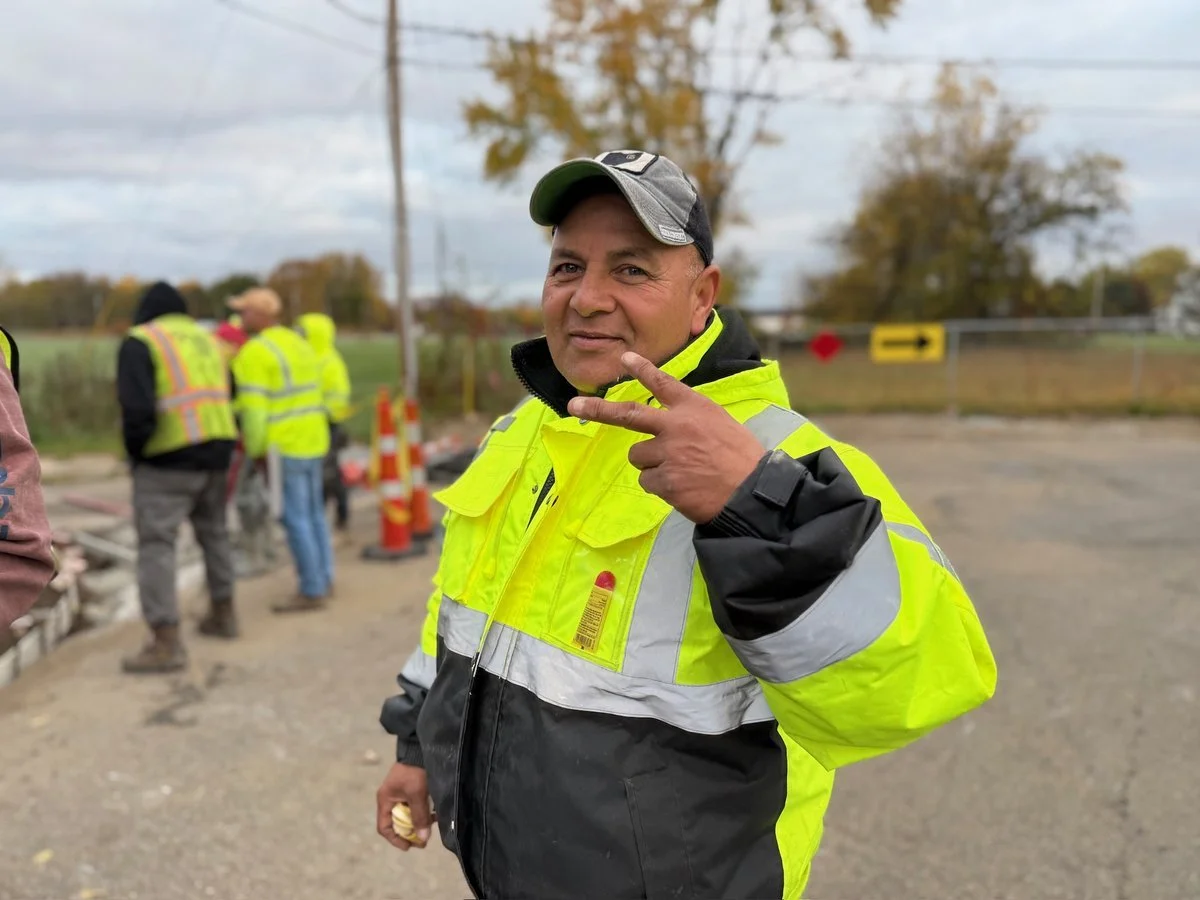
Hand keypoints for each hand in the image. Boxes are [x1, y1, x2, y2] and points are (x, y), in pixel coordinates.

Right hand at [376, 762, 434, 850]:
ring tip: (432, 825)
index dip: (395, 839)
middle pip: (396, 824)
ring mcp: (400, 794)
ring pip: (407, 816)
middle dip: (409, 833)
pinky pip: (414, 807)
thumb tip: (422, 838)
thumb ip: (419, 816)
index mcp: (385, 800)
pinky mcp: (410, 790)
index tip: (409, 846)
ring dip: (418, 822)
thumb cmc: (415, 771)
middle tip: (424, 839)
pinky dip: (423, 812)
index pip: (384, 827)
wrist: (420, 748)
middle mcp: (390, 799)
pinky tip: (435, 813)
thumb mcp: (417, 795)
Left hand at [567, 352, 766, 523]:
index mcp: (694, 408)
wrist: (752, 493)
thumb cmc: (743, 460)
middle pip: (628, 414)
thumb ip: (692, 421)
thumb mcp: (722, 425)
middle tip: (575, 406)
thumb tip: (670, 426)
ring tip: (680, 472)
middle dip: (597, 410)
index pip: (662, 383)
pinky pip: (647, 481)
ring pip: (638, 456)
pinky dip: (661, 487)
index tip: (624, 358)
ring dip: (652, 464)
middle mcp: (676, 426)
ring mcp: (668, 453)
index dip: (642, 370)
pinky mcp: (664, 480)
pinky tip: (683, 489)